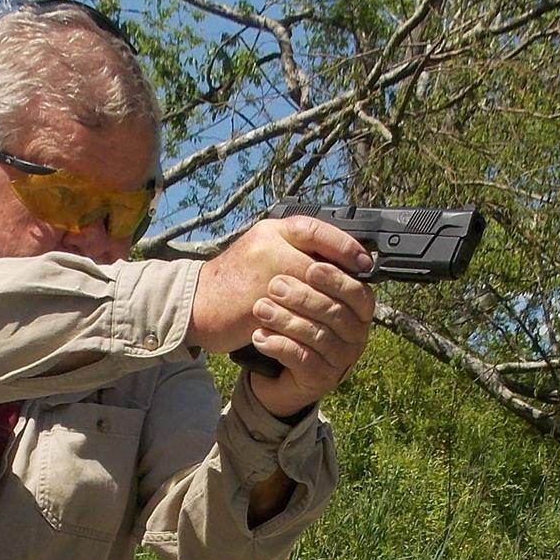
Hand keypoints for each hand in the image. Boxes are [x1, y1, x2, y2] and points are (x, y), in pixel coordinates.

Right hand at [187, 214, 372, 354]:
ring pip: (311, 294)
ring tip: (343, 316)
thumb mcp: (263, 251)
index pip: (316, 230)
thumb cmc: (234, 279)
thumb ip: (295, 249)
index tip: (364, 262)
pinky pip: (295, 317)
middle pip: (320, 266)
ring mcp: (261, 278)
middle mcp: (266, 248)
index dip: (345, 246)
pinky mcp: (257, 307)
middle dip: (342, 283)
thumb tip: (341, 260)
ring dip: (330, 307)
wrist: (195, 301)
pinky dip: (311, 325)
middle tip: (359, 295)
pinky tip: (321, 329)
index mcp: (271, 231)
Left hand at [246, 260, 374, 416]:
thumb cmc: (289, 322)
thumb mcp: (298, 289)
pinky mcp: (321, 379)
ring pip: (319, 336)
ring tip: (260, 309)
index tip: (310, 268)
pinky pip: (304, 360)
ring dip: (287, 320)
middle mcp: (355, 334)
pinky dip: (279, 345)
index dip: (337, 280)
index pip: (358, 291)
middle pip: (337, 313)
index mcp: (357, 308)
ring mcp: (340, 359)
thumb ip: (309, 265)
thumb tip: (311, 236)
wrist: (271, 367)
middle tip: (274, 286)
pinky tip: (259, 336)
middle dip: (304, 297)